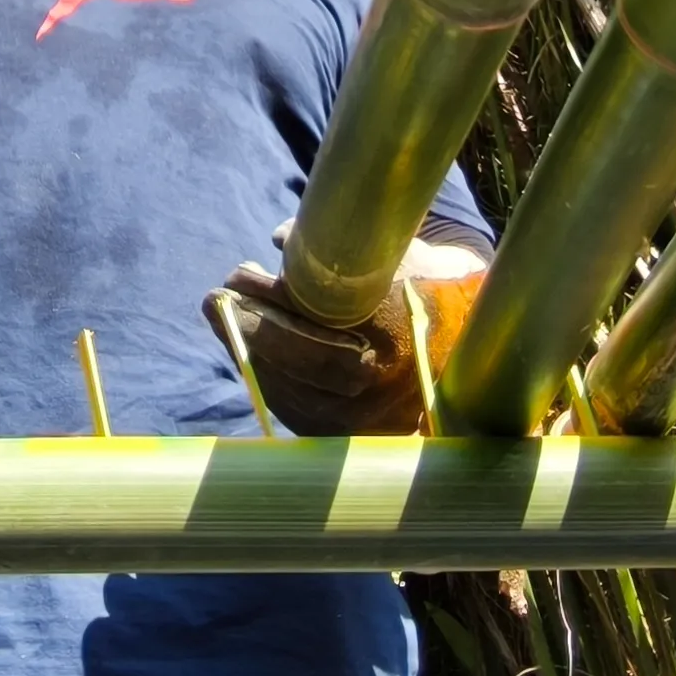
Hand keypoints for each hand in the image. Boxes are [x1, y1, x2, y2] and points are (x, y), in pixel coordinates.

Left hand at [217, 243, 487, 435]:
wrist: (459, 348)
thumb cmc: (417, 287)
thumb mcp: (386, 256)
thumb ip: (336, 245)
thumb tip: (280, 240)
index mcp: (402, 329)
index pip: (326, 315)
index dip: (275, 295)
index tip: (240, 274)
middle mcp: (388, 381)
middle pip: (305, 356)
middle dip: (252, 324)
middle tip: (217, 296)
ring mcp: (368, 417)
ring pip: (294, 388)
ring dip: (248, 349)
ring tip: (223, 314)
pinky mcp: (350, 436)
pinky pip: (295, 408)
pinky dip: (265, 375)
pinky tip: (246, 346)